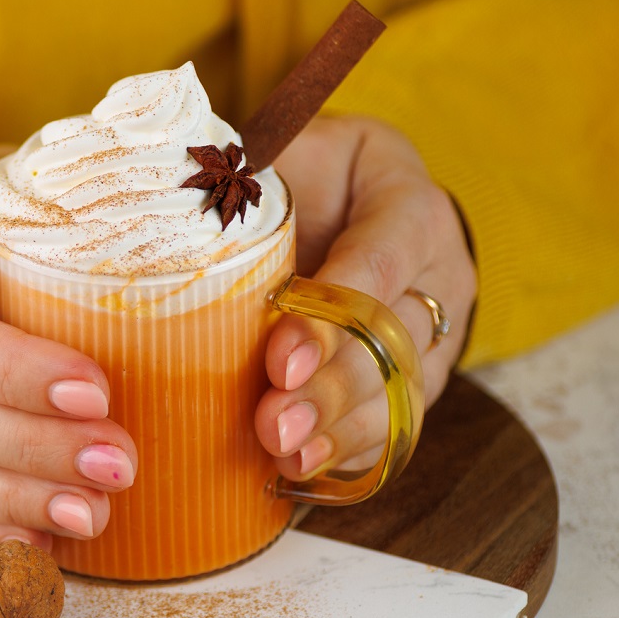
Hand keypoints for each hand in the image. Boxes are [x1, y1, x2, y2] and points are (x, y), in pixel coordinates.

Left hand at [261, 115, 476, 477]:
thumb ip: (248, 174)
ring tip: (285, 452)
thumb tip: (180, 203)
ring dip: (339, 428)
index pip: (383, 259)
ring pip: (400, 388)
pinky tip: (304, 468)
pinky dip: (348, 449)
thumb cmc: (305, 169)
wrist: (345, 192)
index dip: (333, 313)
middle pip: (393, 337)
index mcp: (407, 202)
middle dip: (330, 386)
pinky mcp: (418, 375)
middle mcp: (438, 269)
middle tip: (274, 421)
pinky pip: (395, 420)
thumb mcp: (285, 149)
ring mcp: (436, 329)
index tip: (280, 357)